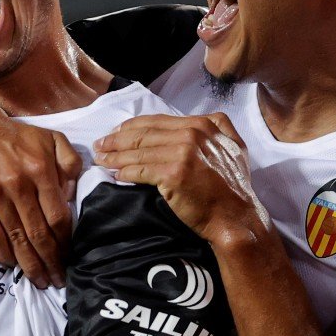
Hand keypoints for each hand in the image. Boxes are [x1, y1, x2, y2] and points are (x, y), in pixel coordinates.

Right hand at [0, 106, 83, 288]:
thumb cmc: (19, 138)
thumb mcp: (53, 138)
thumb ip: (70, 163)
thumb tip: (71, 194)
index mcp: (40, 169)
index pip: (57, 215)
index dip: (65, 241)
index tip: (70, 256)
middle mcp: (18, 184)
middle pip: (39, 233)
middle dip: (51, 261)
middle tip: (58, 279)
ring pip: (17, 239)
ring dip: (30, 265)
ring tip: (40, 280)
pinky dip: (4, 254)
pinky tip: (14, 266)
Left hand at [94, 113, 267, 243]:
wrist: (236, 216)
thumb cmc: (234, 187)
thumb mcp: (235, 146)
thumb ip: (221, 127)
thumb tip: (206, 119)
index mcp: (203, 125)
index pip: (157, 121)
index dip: (131, 126)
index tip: (115, 133)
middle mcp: (193, 134)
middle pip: (143, 134)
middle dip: (116, 139)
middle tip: (99, 145)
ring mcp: (183, 153)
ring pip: (139, 151)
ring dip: (115, 156)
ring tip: (101, 160)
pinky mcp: (174, 174)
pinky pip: (140, 171)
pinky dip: (124, 172)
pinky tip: (115, 175)